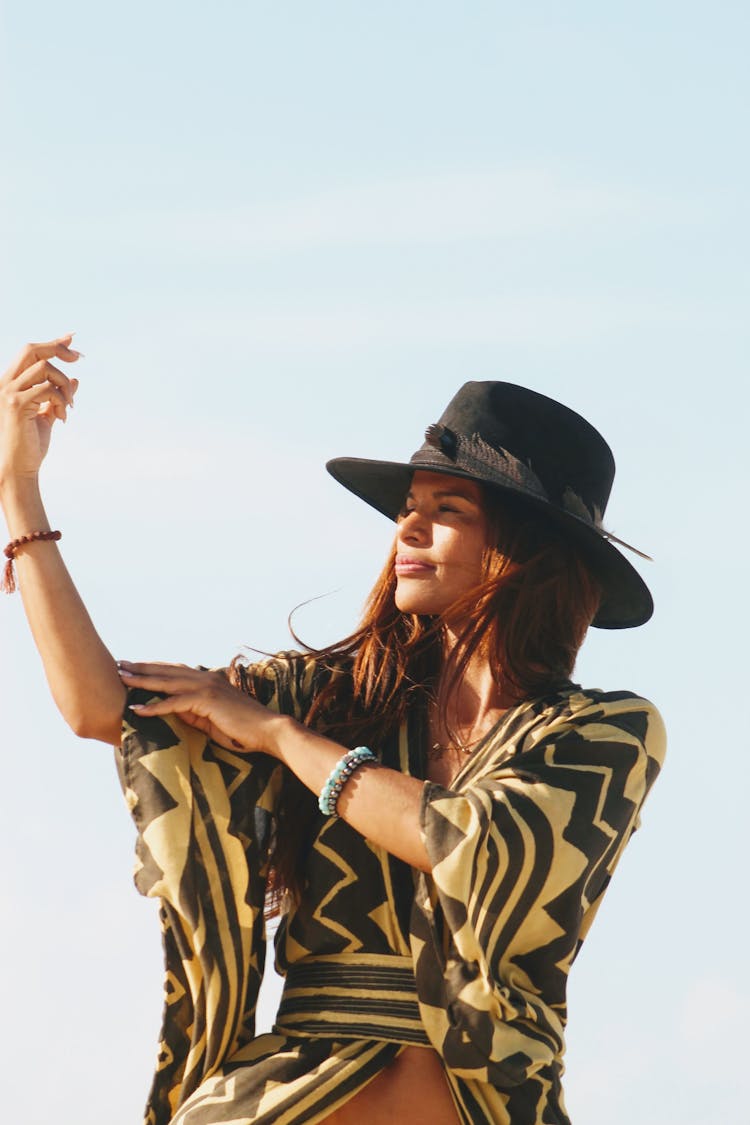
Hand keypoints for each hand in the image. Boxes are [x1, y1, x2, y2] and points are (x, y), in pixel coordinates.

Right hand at [0, 336, 80, 485]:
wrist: (18, 467)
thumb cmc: (30, 445)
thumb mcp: (47, 416)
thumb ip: (58, 397)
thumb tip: (76, 380)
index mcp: (11, 383)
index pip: (30, 353)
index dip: (52, 343)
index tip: (72, 338)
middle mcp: (6, 382)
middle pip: (32, 349)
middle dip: (57, 349)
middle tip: (78, 359)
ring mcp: (8, 391)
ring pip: (45, 369)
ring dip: (64, 385)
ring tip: (69, 407)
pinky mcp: (15, 403)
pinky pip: (47, 389)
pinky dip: (61, 401)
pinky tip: (62, 418)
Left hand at [117, 661, 285, 753]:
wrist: (267, 731)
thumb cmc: (243, 730)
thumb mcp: (212, 720)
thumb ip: (194, 712)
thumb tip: (175, 712)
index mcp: (208, 681)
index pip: (175, 671)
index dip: (154, 668)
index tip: (134, 667)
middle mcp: (206, 679)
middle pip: (167, 671)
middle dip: (142, 668)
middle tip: (119, 664)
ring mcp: (207, 688)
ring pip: (167, 682)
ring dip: (143, 680)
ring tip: (122, 679)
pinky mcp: (207, 702)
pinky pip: (175, 703)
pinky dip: (155, 706)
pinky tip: (138, 709)